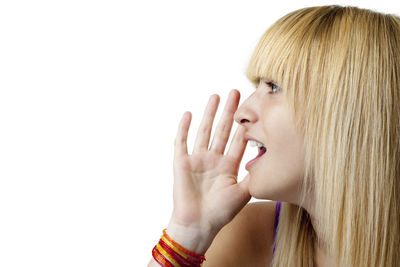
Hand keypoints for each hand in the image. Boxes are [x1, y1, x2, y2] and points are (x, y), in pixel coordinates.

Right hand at [170, 89, 249, 233]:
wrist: (198, 225)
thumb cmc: (221, 213)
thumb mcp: (244, 193)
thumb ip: (255, 177)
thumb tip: (271, 163)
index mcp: (228, 166)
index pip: (238, 140)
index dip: (245, 124)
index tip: (253, 108)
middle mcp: (214, 159)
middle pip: (222, 130)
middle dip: (229, 112)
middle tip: (236, 92)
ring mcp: (198, 159)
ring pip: (204, 131)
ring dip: (210, 114)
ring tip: (216, 96)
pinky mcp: (182, 163)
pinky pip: (182, 142)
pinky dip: (184, 128)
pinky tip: (189, 114)